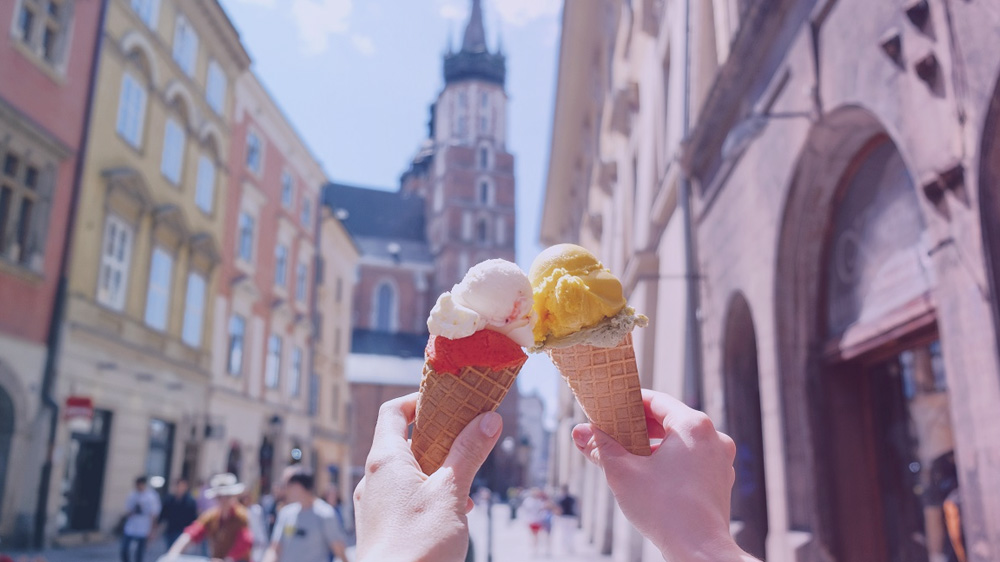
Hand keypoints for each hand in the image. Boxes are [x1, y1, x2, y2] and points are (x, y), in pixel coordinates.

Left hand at [353, 393, 502, 561]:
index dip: (419, 401)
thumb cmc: (418, 542)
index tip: (448, 401)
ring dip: (437, 471)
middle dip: (439, 440)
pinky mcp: (381, 527)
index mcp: (384, 460)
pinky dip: (428, 495)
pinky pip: (404, 497)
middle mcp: (372, 478)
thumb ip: (469, 452)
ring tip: (466, 486)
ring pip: (407, 473)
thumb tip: (488, 418)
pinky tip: (453, 513)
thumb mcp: (452, 491)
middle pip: (404, 441)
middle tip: (467, 441)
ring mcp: (374, 504)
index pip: (393, 412)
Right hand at [572, 389, 755, 561]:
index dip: (629, 403)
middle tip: (611, 432)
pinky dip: (670, 462)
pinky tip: (649, 475)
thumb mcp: (622, 473)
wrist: (699, 551)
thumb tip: (579, 432)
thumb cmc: (664, 509)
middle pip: (669, 421)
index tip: (609, 408)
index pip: (656, 401)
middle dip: (637, 428)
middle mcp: (713, 437)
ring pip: (680, 443)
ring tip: (626, 456)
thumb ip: (600, 448)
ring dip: (653, 446)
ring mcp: (720, 460)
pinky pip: (691, 460)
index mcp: (693, 425)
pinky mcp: (719, 480)